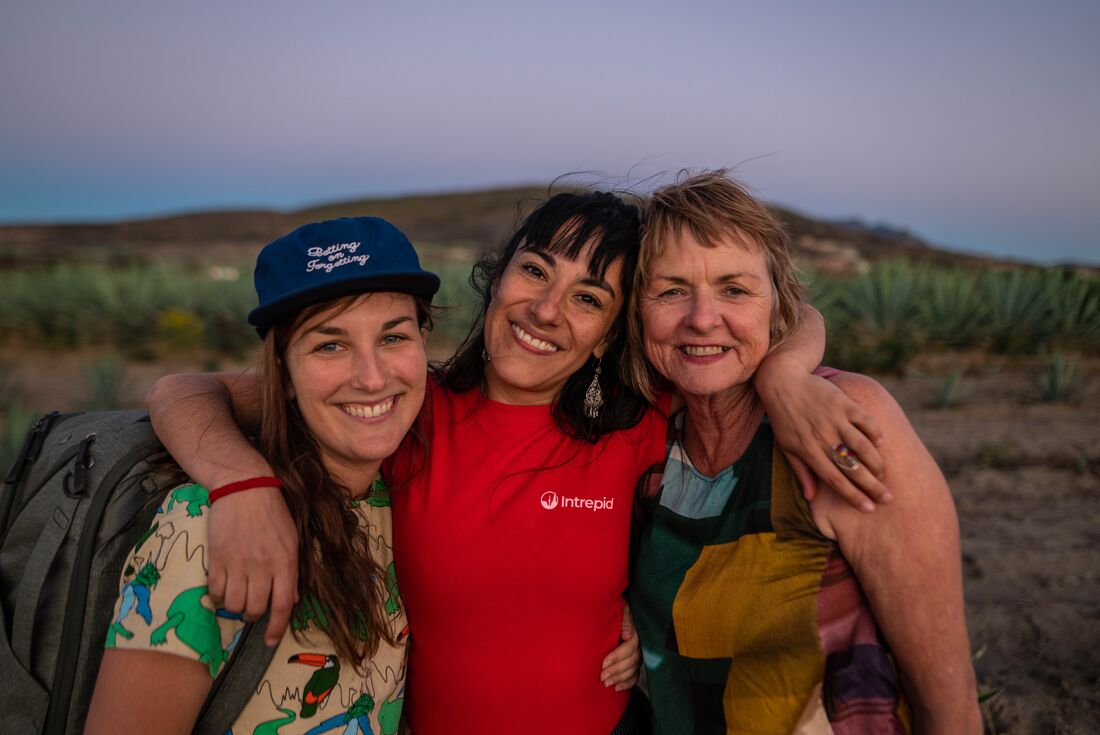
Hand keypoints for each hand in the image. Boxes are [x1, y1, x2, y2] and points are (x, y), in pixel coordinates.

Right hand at [207, 486, 298, 645]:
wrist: (244, 489)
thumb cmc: (272, 513)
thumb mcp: (291, 540)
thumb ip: (291, 571)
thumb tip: (290, 600)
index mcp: (285, 563)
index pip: (282, 606)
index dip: (276, 628)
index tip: (270, 641)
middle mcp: (262, 567)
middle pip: (255, 609)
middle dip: (254, 615)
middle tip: (252, 607)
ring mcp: (238, 564)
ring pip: (233, 605)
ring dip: (235, 608)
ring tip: (237, 597)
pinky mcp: (217, 559)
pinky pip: (215, 592)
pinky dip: (218, 597)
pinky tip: (222, 589)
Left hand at [600, 604, 640, 690]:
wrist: (618, 608)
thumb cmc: (618, 607)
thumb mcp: (621, 607)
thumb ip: (625, 618)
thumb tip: (627, 634)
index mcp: (637, 629)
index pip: (630, 646)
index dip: (617, 656)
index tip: (603, 664)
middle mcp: (641, 643)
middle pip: (632, 660)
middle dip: (616, 670)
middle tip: (602, 677)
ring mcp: (640, 653)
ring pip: (633, 669)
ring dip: (619, 678)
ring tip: (605, 683)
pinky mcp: (636, 661)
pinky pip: (635, 675)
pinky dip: (627, 683)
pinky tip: (617, 688)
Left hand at [761, 370, 892, 511]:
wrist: (783, 382)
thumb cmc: (784, 418)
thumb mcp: (787, 446)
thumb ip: (801, 471)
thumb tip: (811, 497)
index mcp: (809, 451)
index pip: (835, 480)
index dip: (853, 496)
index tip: (869, 509)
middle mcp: (823, 438)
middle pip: (852, 467)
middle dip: (872, 486)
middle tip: (888, 499)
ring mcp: (834, 420)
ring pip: (862, 446)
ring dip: (876, 462)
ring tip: (883, 473)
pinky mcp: (843, 403)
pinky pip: (865, 421)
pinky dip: (874, 433)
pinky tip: (879, 443)